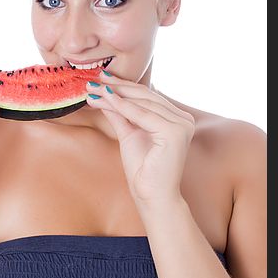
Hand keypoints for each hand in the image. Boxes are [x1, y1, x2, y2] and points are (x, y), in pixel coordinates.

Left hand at [85, 71, 194, 206]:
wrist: (152, 196)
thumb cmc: (143, 171)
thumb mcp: (129, 135)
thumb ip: (121, 115)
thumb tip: (105, 94)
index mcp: (176, 118)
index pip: (147, 96)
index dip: (123, 86)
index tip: (100, 80)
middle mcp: (183, 119)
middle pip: (145, 95)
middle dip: (117, 87)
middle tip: (93, 81)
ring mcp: (182, 124)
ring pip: (143, 102)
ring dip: (115, 95)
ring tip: (94, 90)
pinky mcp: (175, 132)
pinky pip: (143, 115)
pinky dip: (122, 106)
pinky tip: (105, 99)